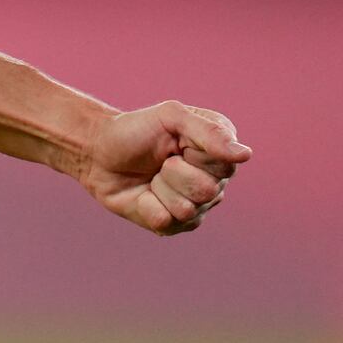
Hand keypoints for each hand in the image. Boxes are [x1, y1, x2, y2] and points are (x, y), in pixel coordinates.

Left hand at [75, 101, 250, 234]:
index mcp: (221, 152)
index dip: (193, 154)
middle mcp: (215, 182)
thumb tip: (245, 155)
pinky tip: (143, 195)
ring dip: (160, 189)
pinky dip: (146, 206)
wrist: (98, 152)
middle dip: (173, 172)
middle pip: (206, 191)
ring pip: (186, 209)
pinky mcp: (173, 225)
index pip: (225, 165)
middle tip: (161, 161)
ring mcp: (197, 206)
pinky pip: (166, 223)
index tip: (176, 142)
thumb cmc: (136, 130)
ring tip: (152, 177)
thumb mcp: (171, 117)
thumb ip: (209, 131)